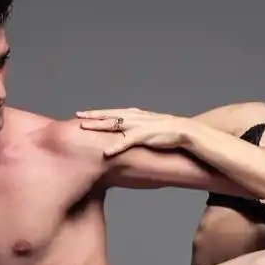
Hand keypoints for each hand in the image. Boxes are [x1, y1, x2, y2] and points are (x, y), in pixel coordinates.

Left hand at [76, 107, 197, 156]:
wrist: (186, 132)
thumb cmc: (169, 132)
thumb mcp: (150, 127)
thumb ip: (138, 128)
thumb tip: (129, 134)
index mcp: (136, 115)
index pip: (113, 112)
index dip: (98, 112)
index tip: (84, 113)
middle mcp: (135, 117)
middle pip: (109, 115)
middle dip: (93, 115)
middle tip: (78, 115)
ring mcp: (138, 126)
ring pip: (113, 124)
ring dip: (98, 125)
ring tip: (84, 127)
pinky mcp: (144, 136)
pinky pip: (127, 142)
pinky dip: (116, 146)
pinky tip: (106, 152)